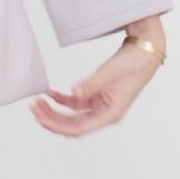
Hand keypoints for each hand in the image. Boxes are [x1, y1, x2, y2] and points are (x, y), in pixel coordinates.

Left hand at [30, 26, 164, 137]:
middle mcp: (104, 113)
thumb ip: (90, 85)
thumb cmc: (135, 64)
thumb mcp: (110, 73)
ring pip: (72, 114)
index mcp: (110, 114)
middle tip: (33, 109)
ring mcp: (100, 105)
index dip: (57, 125)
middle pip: (73, 124)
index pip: (79, 128)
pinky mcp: (97, 94)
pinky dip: (62, 99)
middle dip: (51, 119)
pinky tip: (49, 93)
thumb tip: (72, 93)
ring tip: (37, 102)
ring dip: (54, 110)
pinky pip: (76, 102)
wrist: (146, 50)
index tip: (40, 118)